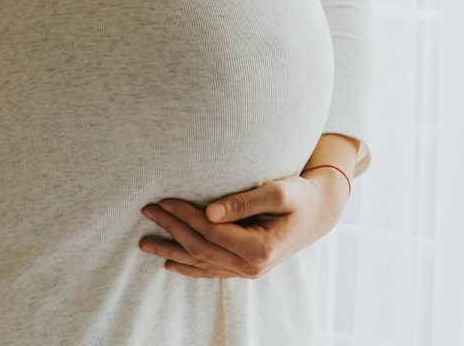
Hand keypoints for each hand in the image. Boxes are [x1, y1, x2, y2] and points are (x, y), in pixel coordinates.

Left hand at [137, 169, 350, 278]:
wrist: (319, 212)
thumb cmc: (301, 195)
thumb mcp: (280, 191)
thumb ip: (246, 201)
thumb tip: (210, 210)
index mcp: (260, 249)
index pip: (211, 233)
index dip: (185, 216)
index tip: (164, 200)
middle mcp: (252, 267)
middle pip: (201, 249)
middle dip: (172, 230)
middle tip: (147, 211)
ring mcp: (247, 272)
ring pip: (201, 264)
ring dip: (171, 252)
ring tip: (144, 243)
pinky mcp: (245, 269)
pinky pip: (211, 271)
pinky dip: (188, 267)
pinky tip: (169, 263)